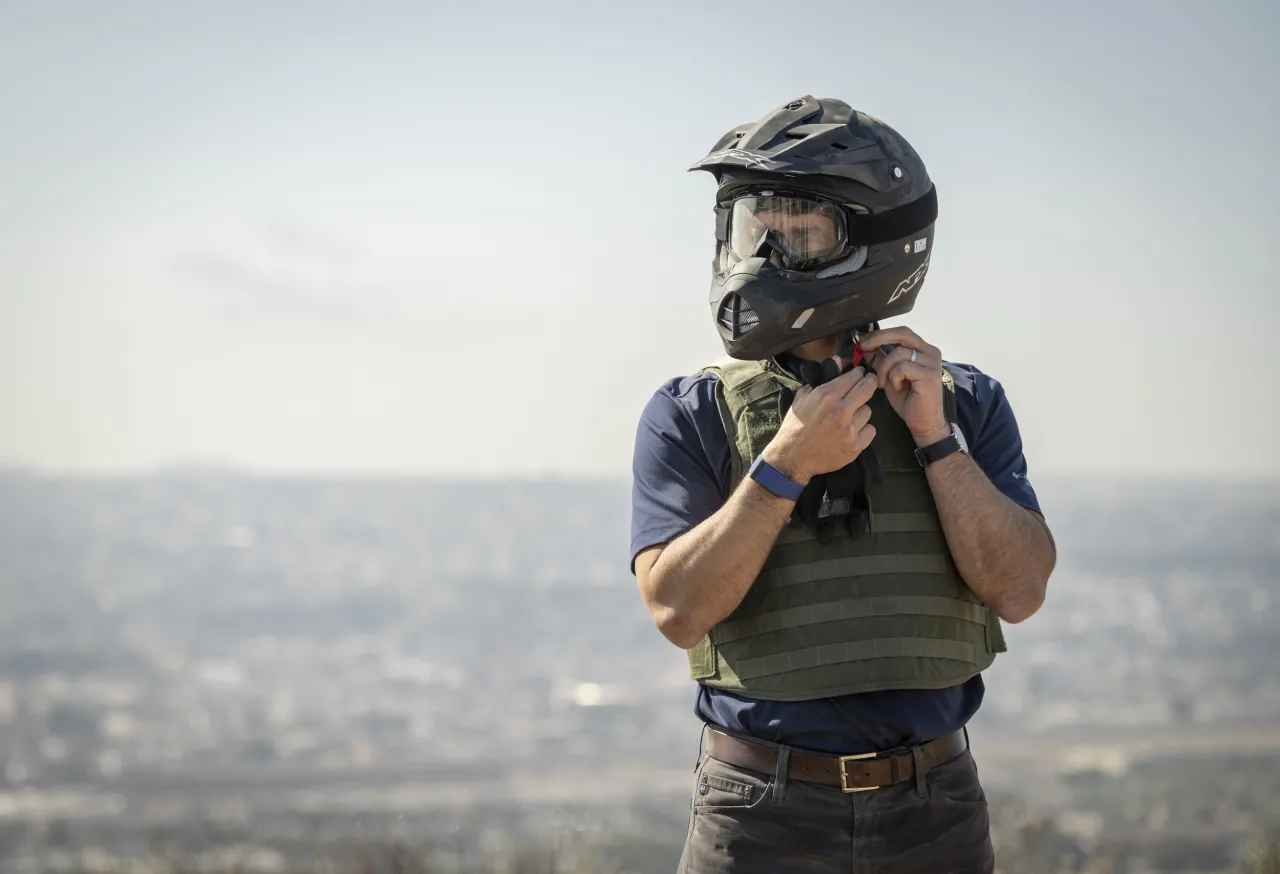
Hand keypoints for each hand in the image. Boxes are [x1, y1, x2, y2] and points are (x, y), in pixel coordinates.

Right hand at [762, 364, 877, 482]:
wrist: (793, 457)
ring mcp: (849, 429)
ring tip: (851, 416)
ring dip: (861, 411)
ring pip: (869, 411)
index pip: (853, 377)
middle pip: (867, 389)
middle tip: (869, 382)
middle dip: (869, 382)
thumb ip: (822, 379)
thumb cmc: (795, 426)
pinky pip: (870, 430)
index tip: (860, 373)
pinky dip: (864, 430)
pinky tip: (853, 431)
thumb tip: (838, 360)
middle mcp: (841, 410)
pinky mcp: (855, 446)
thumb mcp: (802, 398)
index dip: (859, 373)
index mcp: (826, 396)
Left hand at [859, 326, 949, 445]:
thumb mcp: (889, 375)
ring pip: (899, 353)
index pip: (901, 332)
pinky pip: (903, 368)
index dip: (880, 334)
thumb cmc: (907, 400)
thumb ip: (881, 359)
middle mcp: (931, 352)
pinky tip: (897, 388)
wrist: (923, 422)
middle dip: (879, 339)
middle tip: (863, 347)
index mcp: (923, 349)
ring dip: (884, 368)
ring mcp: (932, 363)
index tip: (862, 340)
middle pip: (903, 334)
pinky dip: (894, 378)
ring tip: (884, 383)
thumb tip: (864, 345)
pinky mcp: (930, 375)